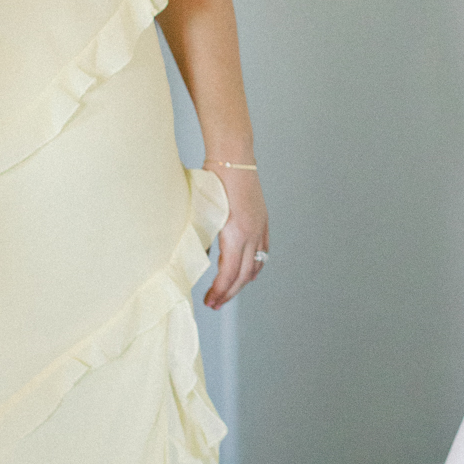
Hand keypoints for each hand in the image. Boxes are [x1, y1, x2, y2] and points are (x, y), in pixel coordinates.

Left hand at [204, 167, 269, 308]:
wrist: (233, 159)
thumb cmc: (214, 181)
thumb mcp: (203, 213)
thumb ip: (203, 238)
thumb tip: (200, 258)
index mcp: (237, 234)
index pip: (230, 273)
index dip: (220, 291)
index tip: (210, 301)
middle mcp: (253, 233)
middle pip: (244, 274)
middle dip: (230, 292)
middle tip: (215, 304)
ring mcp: (260, 227)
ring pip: (257, 264)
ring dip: (243, 281)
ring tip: (229, 291)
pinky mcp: (262, 220)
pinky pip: (263, 250)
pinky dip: (254, 265)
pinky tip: (246, 270)